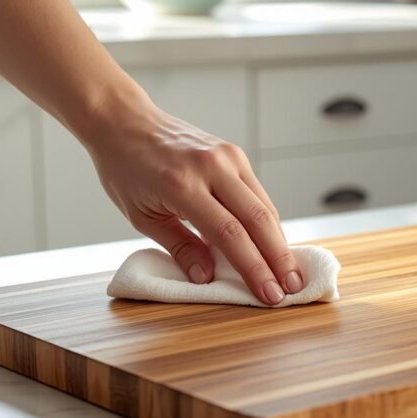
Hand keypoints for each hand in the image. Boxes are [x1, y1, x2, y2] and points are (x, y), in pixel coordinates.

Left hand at [83, 97, 303, 305]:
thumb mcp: (143, 217)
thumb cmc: (126, 170)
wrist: (125, 122)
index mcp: (182, 185)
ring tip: (289, 273)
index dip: (253, 268)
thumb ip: (179, 247)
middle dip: (278, 259)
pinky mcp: (235, 153)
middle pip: (258, 220)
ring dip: (280, 243)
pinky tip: (274, 246)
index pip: (229, 234)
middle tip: (290, 289)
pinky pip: (258, 193)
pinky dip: (268, 222)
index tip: (268, 295)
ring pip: (265, 206)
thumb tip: (207, 277)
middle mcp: (211, 167)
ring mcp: (227, 156)